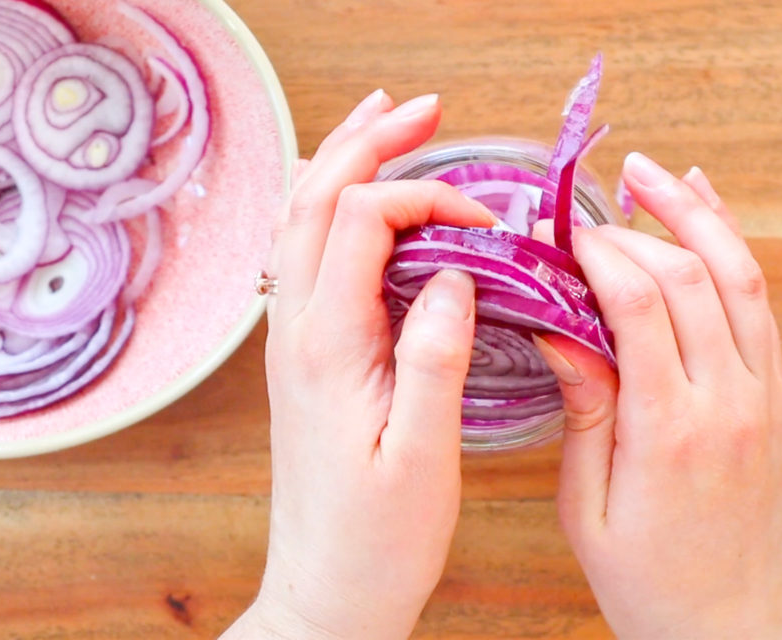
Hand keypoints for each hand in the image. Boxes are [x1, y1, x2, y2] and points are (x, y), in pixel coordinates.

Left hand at [221, 91, 495, 638]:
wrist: (325, 591)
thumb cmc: (377, 540)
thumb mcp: (424, 458)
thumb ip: (435, 358)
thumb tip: (456, 274)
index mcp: (329, 344)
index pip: (365, 219)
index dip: (427, 197)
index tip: (487, 224)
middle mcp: (298, 329)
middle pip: (317, 197)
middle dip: (370, 140)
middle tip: (424, 107)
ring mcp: (294, 339)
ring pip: (304, 221)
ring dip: (344, 162)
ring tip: (388, 122)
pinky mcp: (306, 355)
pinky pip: (309, 257)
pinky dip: (337, 209)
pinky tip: (367, 203)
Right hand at [535, 153, 781, 638]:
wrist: (721, 627)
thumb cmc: (643, 576)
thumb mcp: (587, 503)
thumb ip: (584, 409)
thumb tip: (561, 329)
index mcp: (671, 426)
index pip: (640, 303)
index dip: (601, 253)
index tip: (566, 236)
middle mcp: (728, 399)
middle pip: (693, 275)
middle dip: (646, 221)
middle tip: (603, 191)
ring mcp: (761, 395)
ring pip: (741, 278)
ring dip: (702, 217)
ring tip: (661, 174)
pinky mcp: (773, 399)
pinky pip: (761, 308)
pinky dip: (736, 254)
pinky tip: (710, 221)